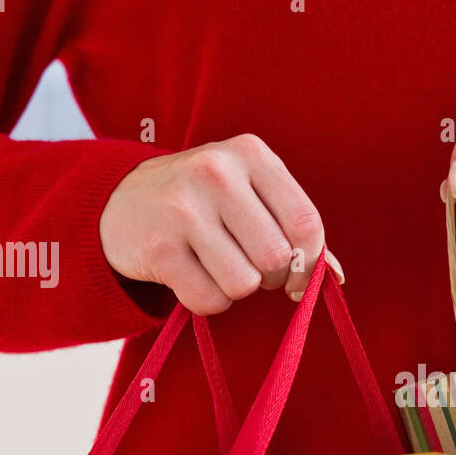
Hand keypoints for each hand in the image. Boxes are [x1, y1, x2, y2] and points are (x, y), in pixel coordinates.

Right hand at [101, 134, 324, 314]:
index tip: (297, 278)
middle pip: (277, 258)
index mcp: (251, 153)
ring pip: (244, 284)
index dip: (310, 263)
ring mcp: (182, 208)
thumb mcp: (251, 196)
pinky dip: (207, 301)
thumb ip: (295, 230)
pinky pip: (209, 301)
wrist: (121, 202)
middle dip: (271, 277)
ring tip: (216, 265)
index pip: (307, 223)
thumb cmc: (206, 204)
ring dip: (237, 289)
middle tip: (248, 265)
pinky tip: (191, 275)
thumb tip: (334, 278)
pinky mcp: (158, 247)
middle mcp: (216, 172)